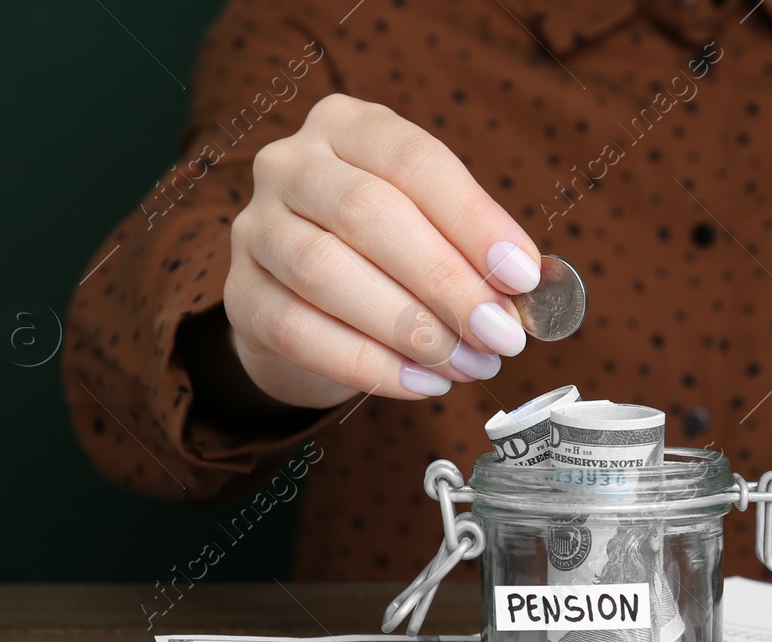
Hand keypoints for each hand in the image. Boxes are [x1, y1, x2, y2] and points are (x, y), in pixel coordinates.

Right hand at [223, 94, 540, 406]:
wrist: (302, 309)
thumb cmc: (383, 259)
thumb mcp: (430, 232)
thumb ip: (474, 252)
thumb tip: (530, 292)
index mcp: (348, 127)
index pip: (414, 161)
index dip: (473, 219)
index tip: (522, 275)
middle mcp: (290, 165)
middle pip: (368, 213)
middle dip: (445, 281)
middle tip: (500, 335)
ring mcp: (256, 229)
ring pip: (326, 272)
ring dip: (410, 328)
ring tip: (467, 365)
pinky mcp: (241, 298)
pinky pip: (302, 331)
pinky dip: (370, 365)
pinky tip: (422, 384)